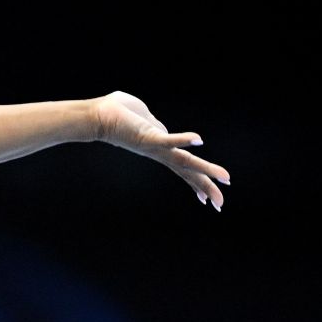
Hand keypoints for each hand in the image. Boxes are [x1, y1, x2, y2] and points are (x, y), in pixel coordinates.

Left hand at [92, 91, 230, 210]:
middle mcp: (158, 153)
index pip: (183, 170)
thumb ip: (156, 127)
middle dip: (206, 187)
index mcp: (160, 150)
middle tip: (220, 205)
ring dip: (205, 169)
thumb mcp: (145, 122)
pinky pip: (167, 140)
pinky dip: (182, 139)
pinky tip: (199, 139)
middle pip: (188, 172)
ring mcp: (154, 147)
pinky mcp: (148, 137)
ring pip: (184, 161)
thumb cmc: (119, 116)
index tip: (206, 200)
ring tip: (224, 177)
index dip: (196, 183)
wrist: (96, 116)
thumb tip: (159, 129)